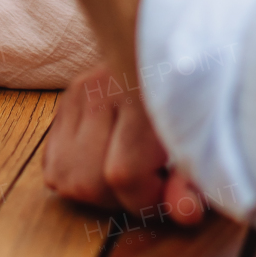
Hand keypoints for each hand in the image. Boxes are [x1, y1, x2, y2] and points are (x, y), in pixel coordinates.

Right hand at [43, 66, 205, 226]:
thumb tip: (186, 213)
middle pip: (86, 182)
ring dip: (93, 189)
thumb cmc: (194, 98)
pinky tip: (102, 163)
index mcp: (144, 98)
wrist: (169, 43)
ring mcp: (81, 91)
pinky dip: (75, 174)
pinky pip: (53, 162)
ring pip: (63, 176)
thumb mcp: (203, 141)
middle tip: (146, 183)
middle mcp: (104, 89)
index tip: (165, 190)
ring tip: (124, 171)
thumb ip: (192, 180)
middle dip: (117, 199)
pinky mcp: (69, 96)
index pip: (123, 174)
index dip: (144, 198)